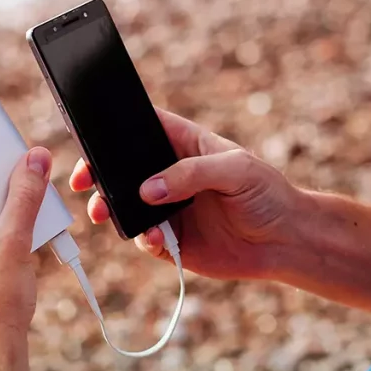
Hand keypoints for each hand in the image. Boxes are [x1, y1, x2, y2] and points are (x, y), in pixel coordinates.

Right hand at [70, 109, 308, 280]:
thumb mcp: (236, 170)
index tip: (91, 137)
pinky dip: (142, 239)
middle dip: (99, 174)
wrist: (285, 242)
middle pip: (122, 169)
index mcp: (184, 146)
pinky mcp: (171, 240)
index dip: (114, 128)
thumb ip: (191, 174)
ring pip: (125, 205)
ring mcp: (167, 208)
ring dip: (111, 208)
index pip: (142, 128)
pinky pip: (143, 238)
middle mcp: (170, 176)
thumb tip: (149, 189)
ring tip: (105, 213)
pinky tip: (154, 239)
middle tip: (84, 182)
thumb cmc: (268, 194)